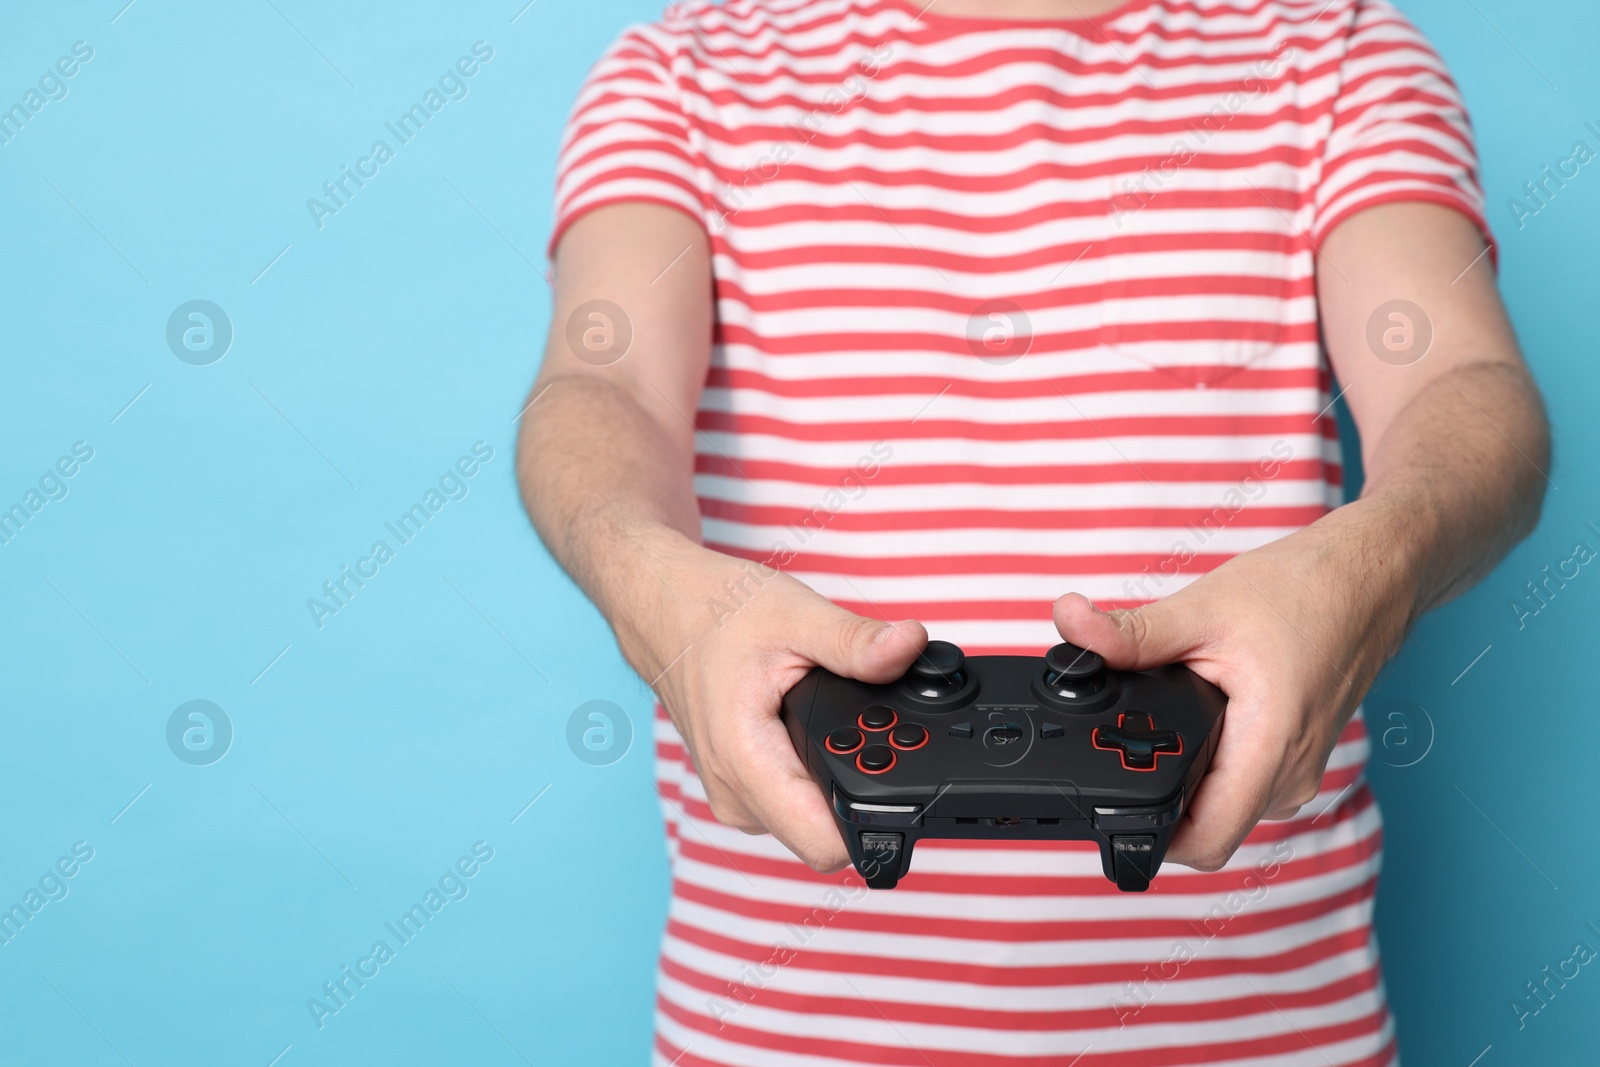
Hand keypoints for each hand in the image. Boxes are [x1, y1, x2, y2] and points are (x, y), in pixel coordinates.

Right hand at [617, 532, 926, 871]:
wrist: (664, 609)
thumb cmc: (713, 612)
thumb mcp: (794, 616)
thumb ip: (855, 642)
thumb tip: (910, 647)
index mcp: (745, 762)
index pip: (826, 846)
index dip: (876, 824)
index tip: (903, 781)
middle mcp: (736, 795)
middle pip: (827, 835)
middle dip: (863, 792)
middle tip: (873, 731)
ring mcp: (735, 797)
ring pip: (811, 822)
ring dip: (835, 782)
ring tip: (838, 722)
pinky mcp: (740, 789)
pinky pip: (792, 804)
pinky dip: (813, 773)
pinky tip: (812, 729)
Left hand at [1053, 498, 1419, 870]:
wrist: (1370, 578)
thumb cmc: (1306, 592)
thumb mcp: (1204, 609)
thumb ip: (1131, 633)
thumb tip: (1067, 624)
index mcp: (1271, 750)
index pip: (1206, 842)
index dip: (1151, 838)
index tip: (1110, 807)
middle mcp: (1290, 776)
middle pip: (1206, 824)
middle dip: (1159, 792)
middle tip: (1126, 740)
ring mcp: (1297, 771)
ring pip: (1222, 802)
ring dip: (1188, 771)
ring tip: (1168, 717)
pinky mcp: (1295, 758)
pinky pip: (1241, 780)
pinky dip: (1213, 756)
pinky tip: (1200, 712)